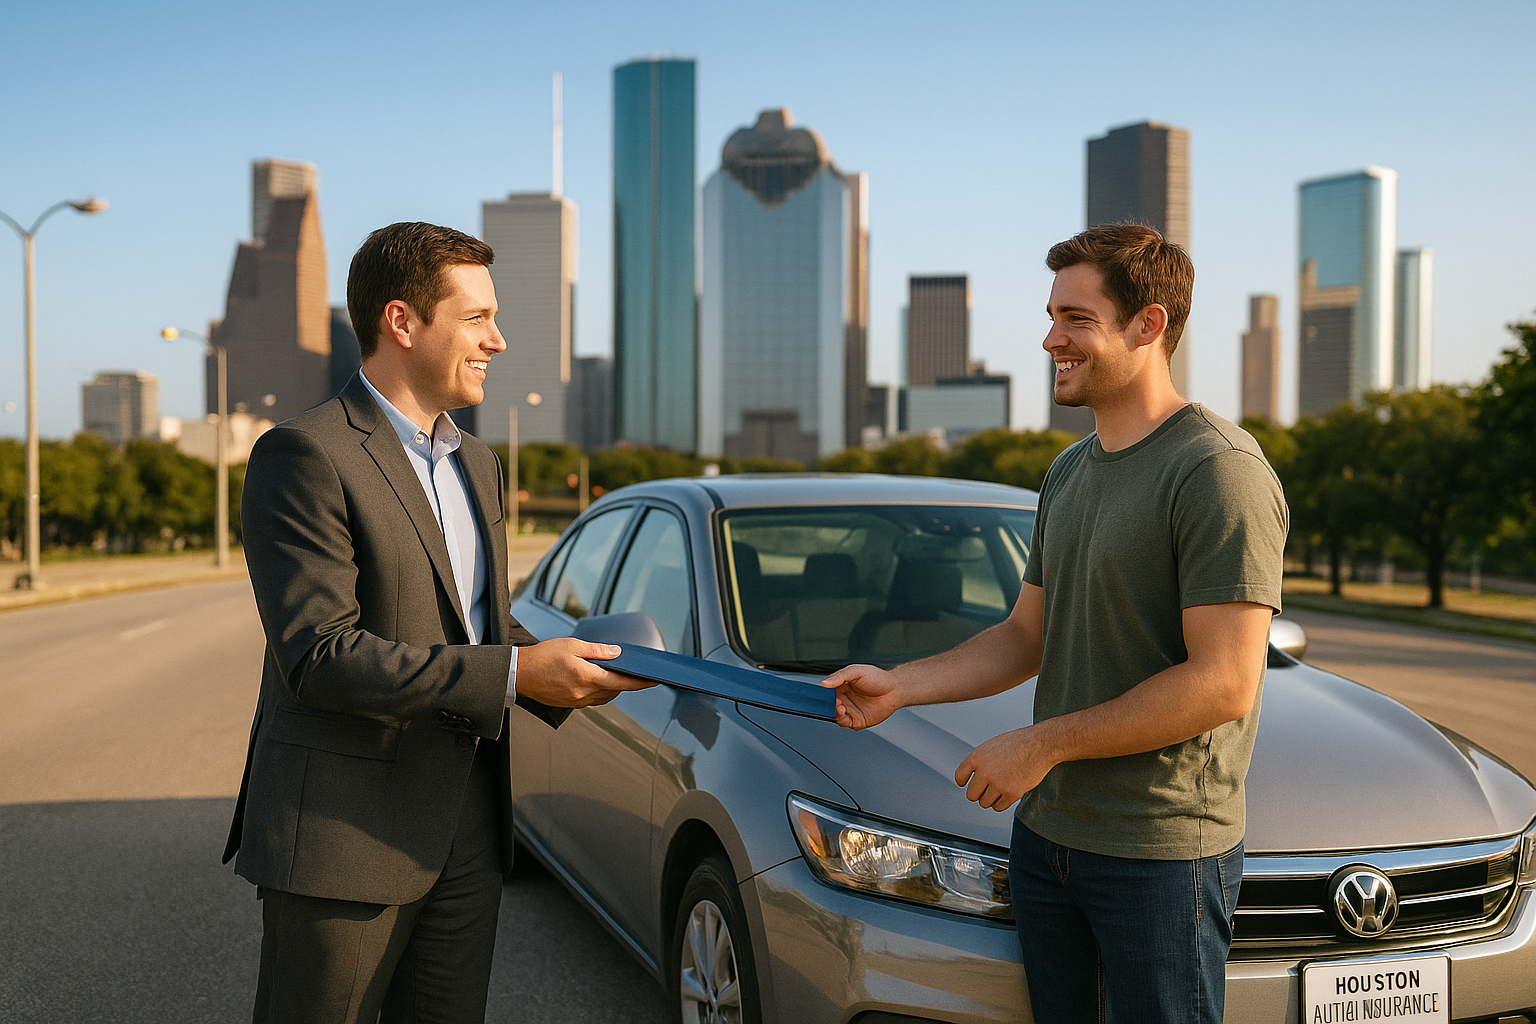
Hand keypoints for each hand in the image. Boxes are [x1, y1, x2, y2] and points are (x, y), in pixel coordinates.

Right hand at [516, 638, 656, 708]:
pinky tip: (600, 681)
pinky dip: (601, 691)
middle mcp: (583, 693)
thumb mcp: (572, 646)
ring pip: (605, 697)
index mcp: (585, 677)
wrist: (519, 673)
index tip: (653, 680)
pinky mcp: (570, 704)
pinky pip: (593, 700)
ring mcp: (576, 701)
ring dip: (614, 687)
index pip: (620, 682)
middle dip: (627, 682)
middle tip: (636, 672)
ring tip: (618, 674)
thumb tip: (617, 654)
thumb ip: (598, 651)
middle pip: (614, 690)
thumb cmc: (542, 656)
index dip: (639, 682)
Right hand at [820, 663, 903, 729]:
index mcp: (841, 687)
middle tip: (828, 701)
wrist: (895, 690)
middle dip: (825, 705)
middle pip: (828, 705)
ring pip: (834, 715)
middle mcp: (844, 699)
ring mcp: (850, 711)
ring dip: (832, 712)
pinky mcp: (856, 721)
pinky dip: (840, 719)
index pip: (825, 692)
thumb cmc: (877, 678)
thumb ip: (839, 676)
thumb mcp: (856, 671)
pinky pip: (844, 723)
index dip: (820, 694)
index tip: (817, 694)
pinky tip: (842, 712)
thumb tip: (824, 683)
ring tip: (838, 706)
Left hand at [954, 727, 1056, 811]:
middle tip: (985, 790)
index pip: (959, 777)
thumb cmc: (1019, 743)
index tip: (966, 784)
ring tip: (999, 789)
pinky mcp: (1011, 793)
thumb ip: (981, 761)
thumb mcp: (993, 746)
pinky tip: (1006, 794)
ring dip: (990, 799)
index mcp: (977, 757)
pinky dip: (1001, 803)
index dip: (964, 782)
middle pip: (971, 795)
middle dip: (978, 793)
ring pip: (984, 803)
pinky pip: (998, 807)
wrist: (1039, 745)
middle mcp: (985, 771)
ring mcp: (998, 783)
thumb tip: (974, 776)